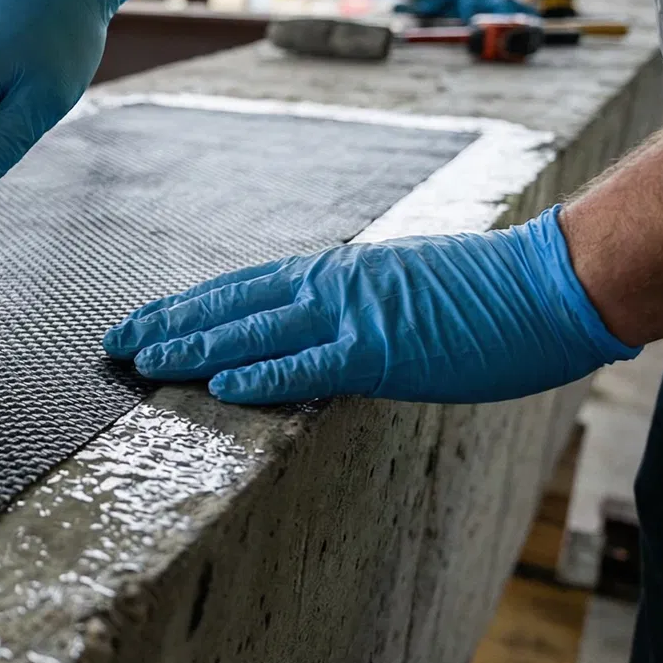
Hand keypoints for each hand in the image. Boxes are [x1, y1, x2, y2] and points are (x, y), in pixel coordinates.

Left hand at [102, 207, 639, 404]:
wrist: (548, 282)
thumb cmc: (484, 292)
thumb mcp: (400, 288)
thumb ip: (352, 306)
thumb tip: (320, 327)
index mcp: (334, 274)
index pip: (240, 288)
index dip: (186, 306)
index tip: (142, 321)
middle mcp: (329, 287)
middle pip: (229, 305)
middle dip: (168, 325)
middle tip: (113, 344)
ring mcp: (351, 318)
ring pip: (252, 332)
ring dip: (192, 348)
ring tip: (142, 362)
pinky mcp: (380, 352)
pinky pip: (307, 366)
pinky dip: (261, 376)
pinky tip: (220, 388)